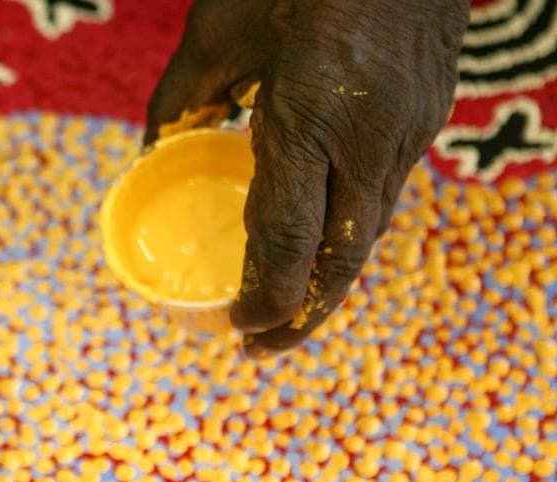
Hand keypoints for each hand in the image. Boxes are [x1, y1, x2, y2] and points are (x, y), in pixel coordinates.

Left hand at [144, 0, 468, 354]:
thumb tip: (151, 148)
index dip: (266, 294)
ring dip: (330, 283)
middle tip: (261, 350)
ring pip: (370, 231)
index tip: (239, 328)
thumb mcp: (218, 25)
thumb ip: (182, 93)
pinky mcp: (430, 116)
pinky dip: (351, 234)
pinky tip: (323, 247)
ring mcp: (410, 128)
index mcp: (310, 113)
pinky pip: (386, 195)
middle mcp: (369, 135)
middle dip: (303, 315)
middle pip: (342, 256)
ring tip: (289, 315)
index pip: (288, 234)